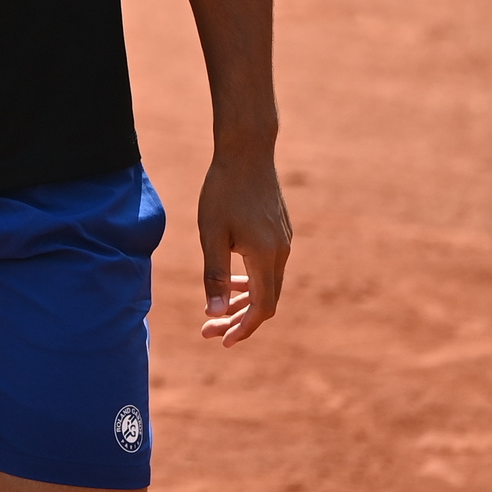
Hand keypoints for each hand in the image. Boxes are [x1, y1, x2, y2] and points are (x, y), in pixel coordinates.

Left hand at [195, 151, 291, 346]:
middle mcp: (281, 253)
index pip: (261, 309)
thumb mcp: (211, 233)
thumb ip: (214, 275)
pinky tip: (231, 281)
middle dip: (238, 320)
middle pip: (265, 300)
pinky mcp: (281, 231)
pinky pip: (269, 268)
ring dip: (243, 301)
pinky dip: (251, 282)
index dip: (243, 329)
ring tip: (216, 311)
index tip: (221, 341)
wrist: (247, 150)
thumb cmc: (223, 190)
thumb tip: (214, 313)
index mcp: (265, 257)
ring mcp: (284, 241)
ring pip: (267, 284)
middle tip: (208, 330)